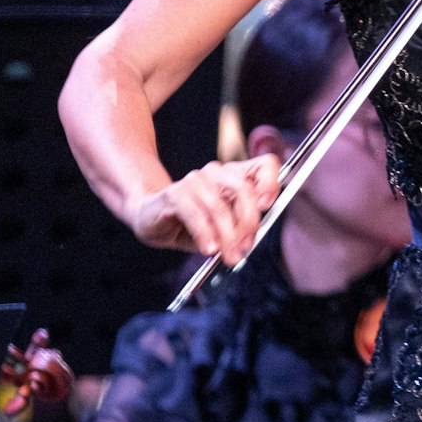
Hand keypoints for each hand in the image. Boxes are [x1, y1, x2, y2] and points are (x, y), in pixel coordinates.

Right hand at [126, 155, 280, 263]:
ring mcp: (194, 180)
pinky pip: (196, 214)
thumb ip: (240, 227)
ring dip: (227, 236)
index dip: (271, 183)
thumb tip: (250, 240)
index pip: (265, 165)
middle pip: (244, 189)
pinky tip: (209, 249)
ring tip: (229, 256)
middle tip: (246, 247)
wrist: (150, 218)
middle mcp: (217, 173)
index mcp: (236, 175)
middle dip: (249, 222)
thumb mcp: (223, 227)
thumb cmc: (192, 223)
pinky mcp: (174, 193)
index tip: (268, 206)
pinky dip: (205, 234)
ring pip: (219, 207)